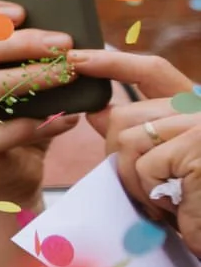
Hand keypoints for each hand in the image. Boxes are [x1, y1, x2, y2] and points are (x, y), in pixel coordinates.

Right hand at [0, 0, 86, 197]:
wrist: (10, 179)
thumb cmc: (22, 123)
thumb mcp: (25, 86)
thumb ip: (32, 60)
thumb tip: (69, 34)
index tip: (22, 10)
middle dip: (23, 42)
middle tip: (64, 43)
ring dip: (34, 76)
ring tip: (70, 73)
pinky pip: (5, 130)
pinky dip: (42, 123)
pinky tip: (69, 120)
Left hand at [86, 49, 200, 249]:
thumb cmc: (197, 203)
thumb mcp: (165, 163)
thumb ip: (138, 133)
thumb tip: (96, 110)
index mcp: (198, 107)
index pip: (153, 71)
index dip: (113, 63)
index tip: (77, 59)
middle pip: (126, 115)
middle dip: (117, 155)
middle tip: (145, 186)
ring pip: (127, 140)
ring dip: (133, 179)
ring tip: (163, 200)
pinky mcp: (196, 148)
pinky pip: (141, 166)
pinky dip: (147, 192)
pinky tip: (174, 207)